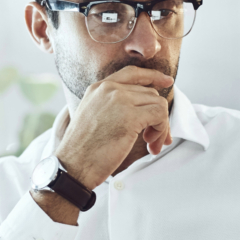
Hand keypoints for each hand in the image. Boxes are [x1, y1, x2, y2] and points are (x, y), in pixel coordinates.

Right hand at [55, 66, 173, 189]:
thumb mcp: (93, 117)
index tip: (166, 81)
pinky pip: (160, 115)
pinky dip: (161, 130)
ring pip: (158, 104)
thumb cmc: (83, 150)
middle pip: (149, 93)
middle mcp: (109, 89)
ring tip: (152, 144)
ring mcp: (120, 100)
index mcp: (98, 88)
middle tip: (154, 138)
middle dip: (158, 116)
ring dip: (161, 126)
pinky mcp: (130, 116)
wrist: (73, 166)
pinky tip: (150, 144)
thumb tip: (142, 108)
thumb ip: (112, 106)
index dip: (152, 76)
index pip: (132, 73)